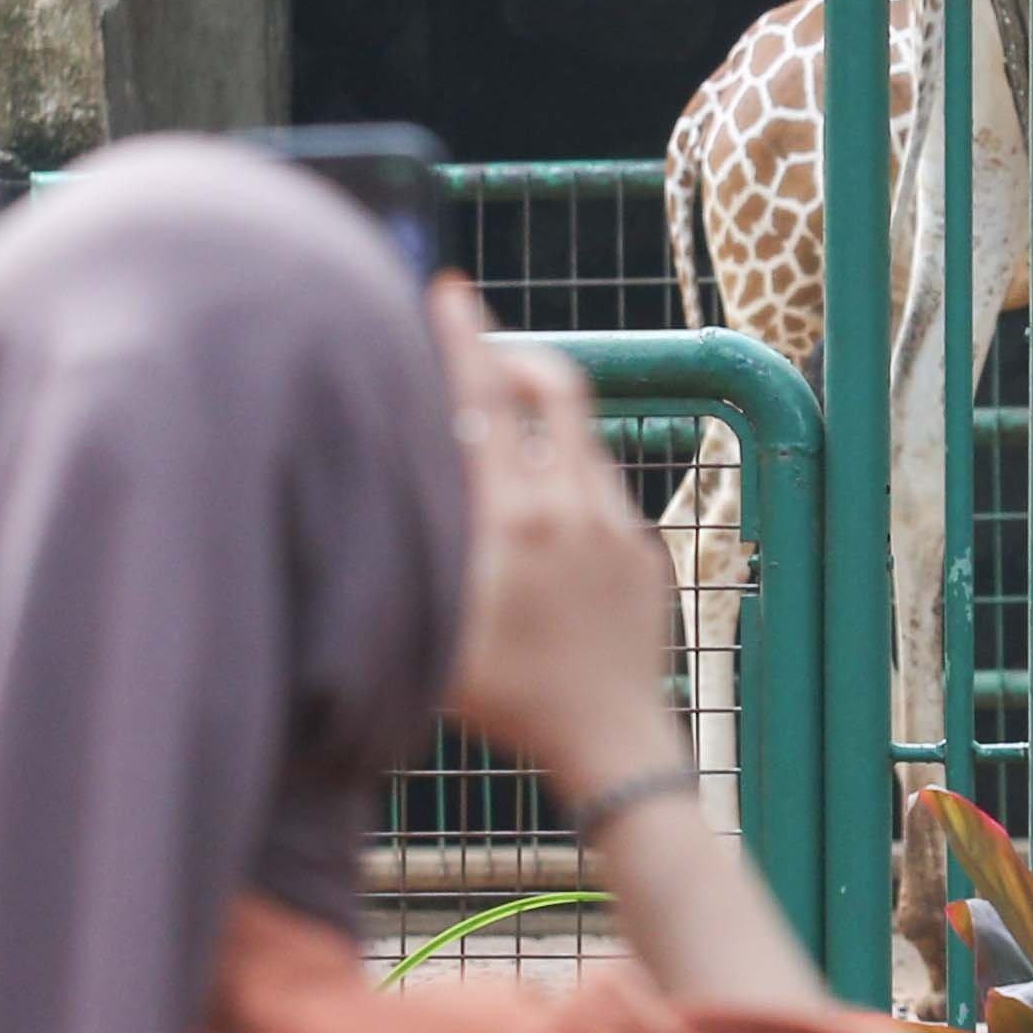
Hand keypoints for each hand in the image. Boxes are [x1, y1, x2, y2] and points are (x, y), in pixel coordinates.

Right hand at [436, 279, 682, 804]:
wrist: (609, 740)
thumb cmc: (506, 699)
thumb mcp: (439, 623)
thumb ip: (419, 550)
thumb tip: (389, 489)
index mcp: (513, 519)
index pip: (484, 402)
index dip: (461, 340)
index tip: (449, 292)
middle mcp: (569, 506)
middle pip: (549, 389)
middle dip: (512, 351)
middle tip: (481, 338)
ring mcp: (614, 524)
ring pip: (579, 435)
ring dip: (542, 414)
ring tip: (506, 425)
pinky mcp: (642, 548)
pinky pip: (602, 485)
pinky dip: (569, 472)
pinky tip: (542, 505)